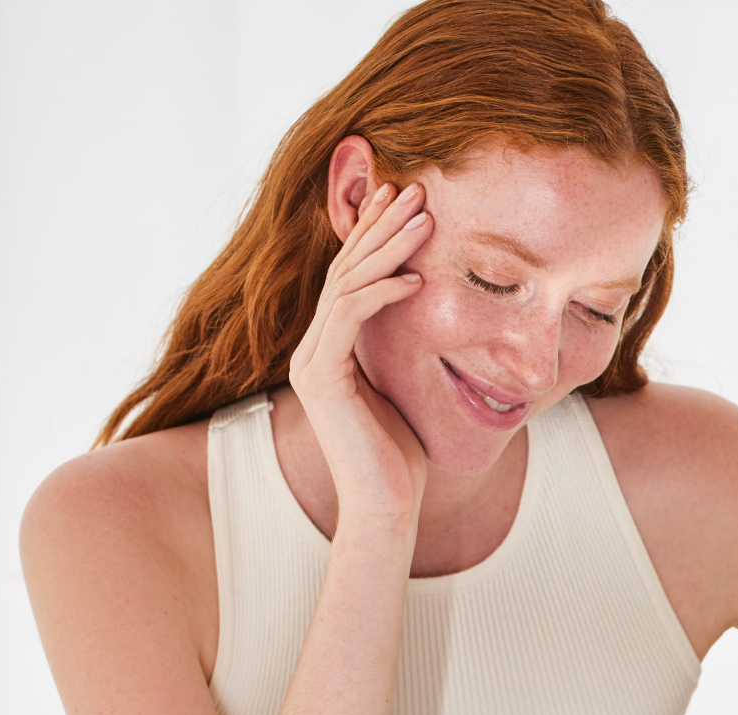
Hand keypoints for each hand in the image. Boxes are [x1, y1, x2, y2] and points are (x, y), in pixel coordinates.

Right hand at [286, 179, 435, 531]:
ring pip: (345, 286)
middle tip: (413, 187)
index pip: (348, 276)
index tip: (404, 200)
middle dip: (379, 225)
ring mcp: (311, 363)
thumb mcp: (404, 384)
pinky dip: (383, 293)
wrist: (388, 505)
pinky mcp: (322, 379)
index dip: (373, 234)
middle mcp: (312, 350)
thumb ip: (399, 345)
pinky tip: (417, 279)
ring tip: (423, 217)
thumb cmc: (403, 454)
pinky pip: (349, 318)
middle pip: (342, 269)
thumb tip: (425, 304)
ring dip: (386, 248)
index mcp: (328, 348)